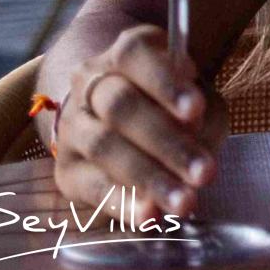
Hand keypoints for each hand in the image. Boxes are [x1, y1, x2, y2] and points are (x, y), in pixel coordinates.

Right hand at [48, 25, 226, 217]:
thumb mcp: (197, 95)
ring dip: (148, 177)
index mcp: (126, 53)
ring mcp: (72, 126)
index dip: (165, 83)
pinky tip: (150, 215)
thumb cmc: (173, 102)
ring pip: (104, 146)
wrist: (122, 114)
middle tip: (204, 173)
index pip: (136, 55)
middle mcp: (90, 83)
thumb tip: (193, 134)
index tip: (196, 109)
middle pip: (121, 107)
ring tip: (185, 202)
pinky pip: (91, 186)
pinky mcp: (65, 169)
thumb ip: (201, 112)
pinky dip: (123, 203)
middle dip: (166, 142)